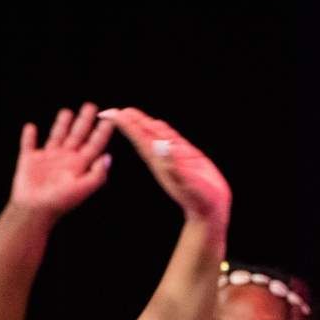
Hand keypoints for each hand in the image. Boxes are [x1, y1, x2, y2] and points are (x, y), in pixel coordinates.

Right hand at [10, 102, 114, 216]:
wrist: (35, 210)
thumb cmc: (61, 201)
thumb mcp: (83, 188)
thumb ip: (97, 174)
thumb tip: (108, 157)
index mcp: (80, 165)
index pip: (94, 145)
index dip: (102, 132)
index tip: (110, 119)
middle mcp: (66, 159)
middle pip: (77, 136)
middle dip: (84, 121)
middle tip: (91, 106)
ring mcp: (48, 159)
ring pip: (56, 136)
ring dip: (61, 124)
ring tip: (67, 111)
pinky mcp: (29, 160)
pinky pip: (28, 145)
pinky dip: (29, 136)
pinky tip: (31, 126)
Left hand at [99, 107, 230, 221]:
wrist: (210, 208)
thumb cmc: (198, 198)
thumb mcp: (186, 181)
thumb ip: (173, 164)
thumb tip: (159, 145)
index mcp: (159, 161)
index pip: (138, 138)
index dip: (125, 125)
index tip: (109, 115)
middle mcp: (164, 157)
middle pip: (143, 134)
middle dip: (130, 122)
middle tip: (114, 111)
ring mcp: (174, 156)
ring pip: (156, 134)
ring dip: (143, 123)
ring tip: (131, 114)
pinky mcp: (187, 156)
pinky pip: (172, 139)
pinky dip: (162, 129)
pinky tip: (157, 124)